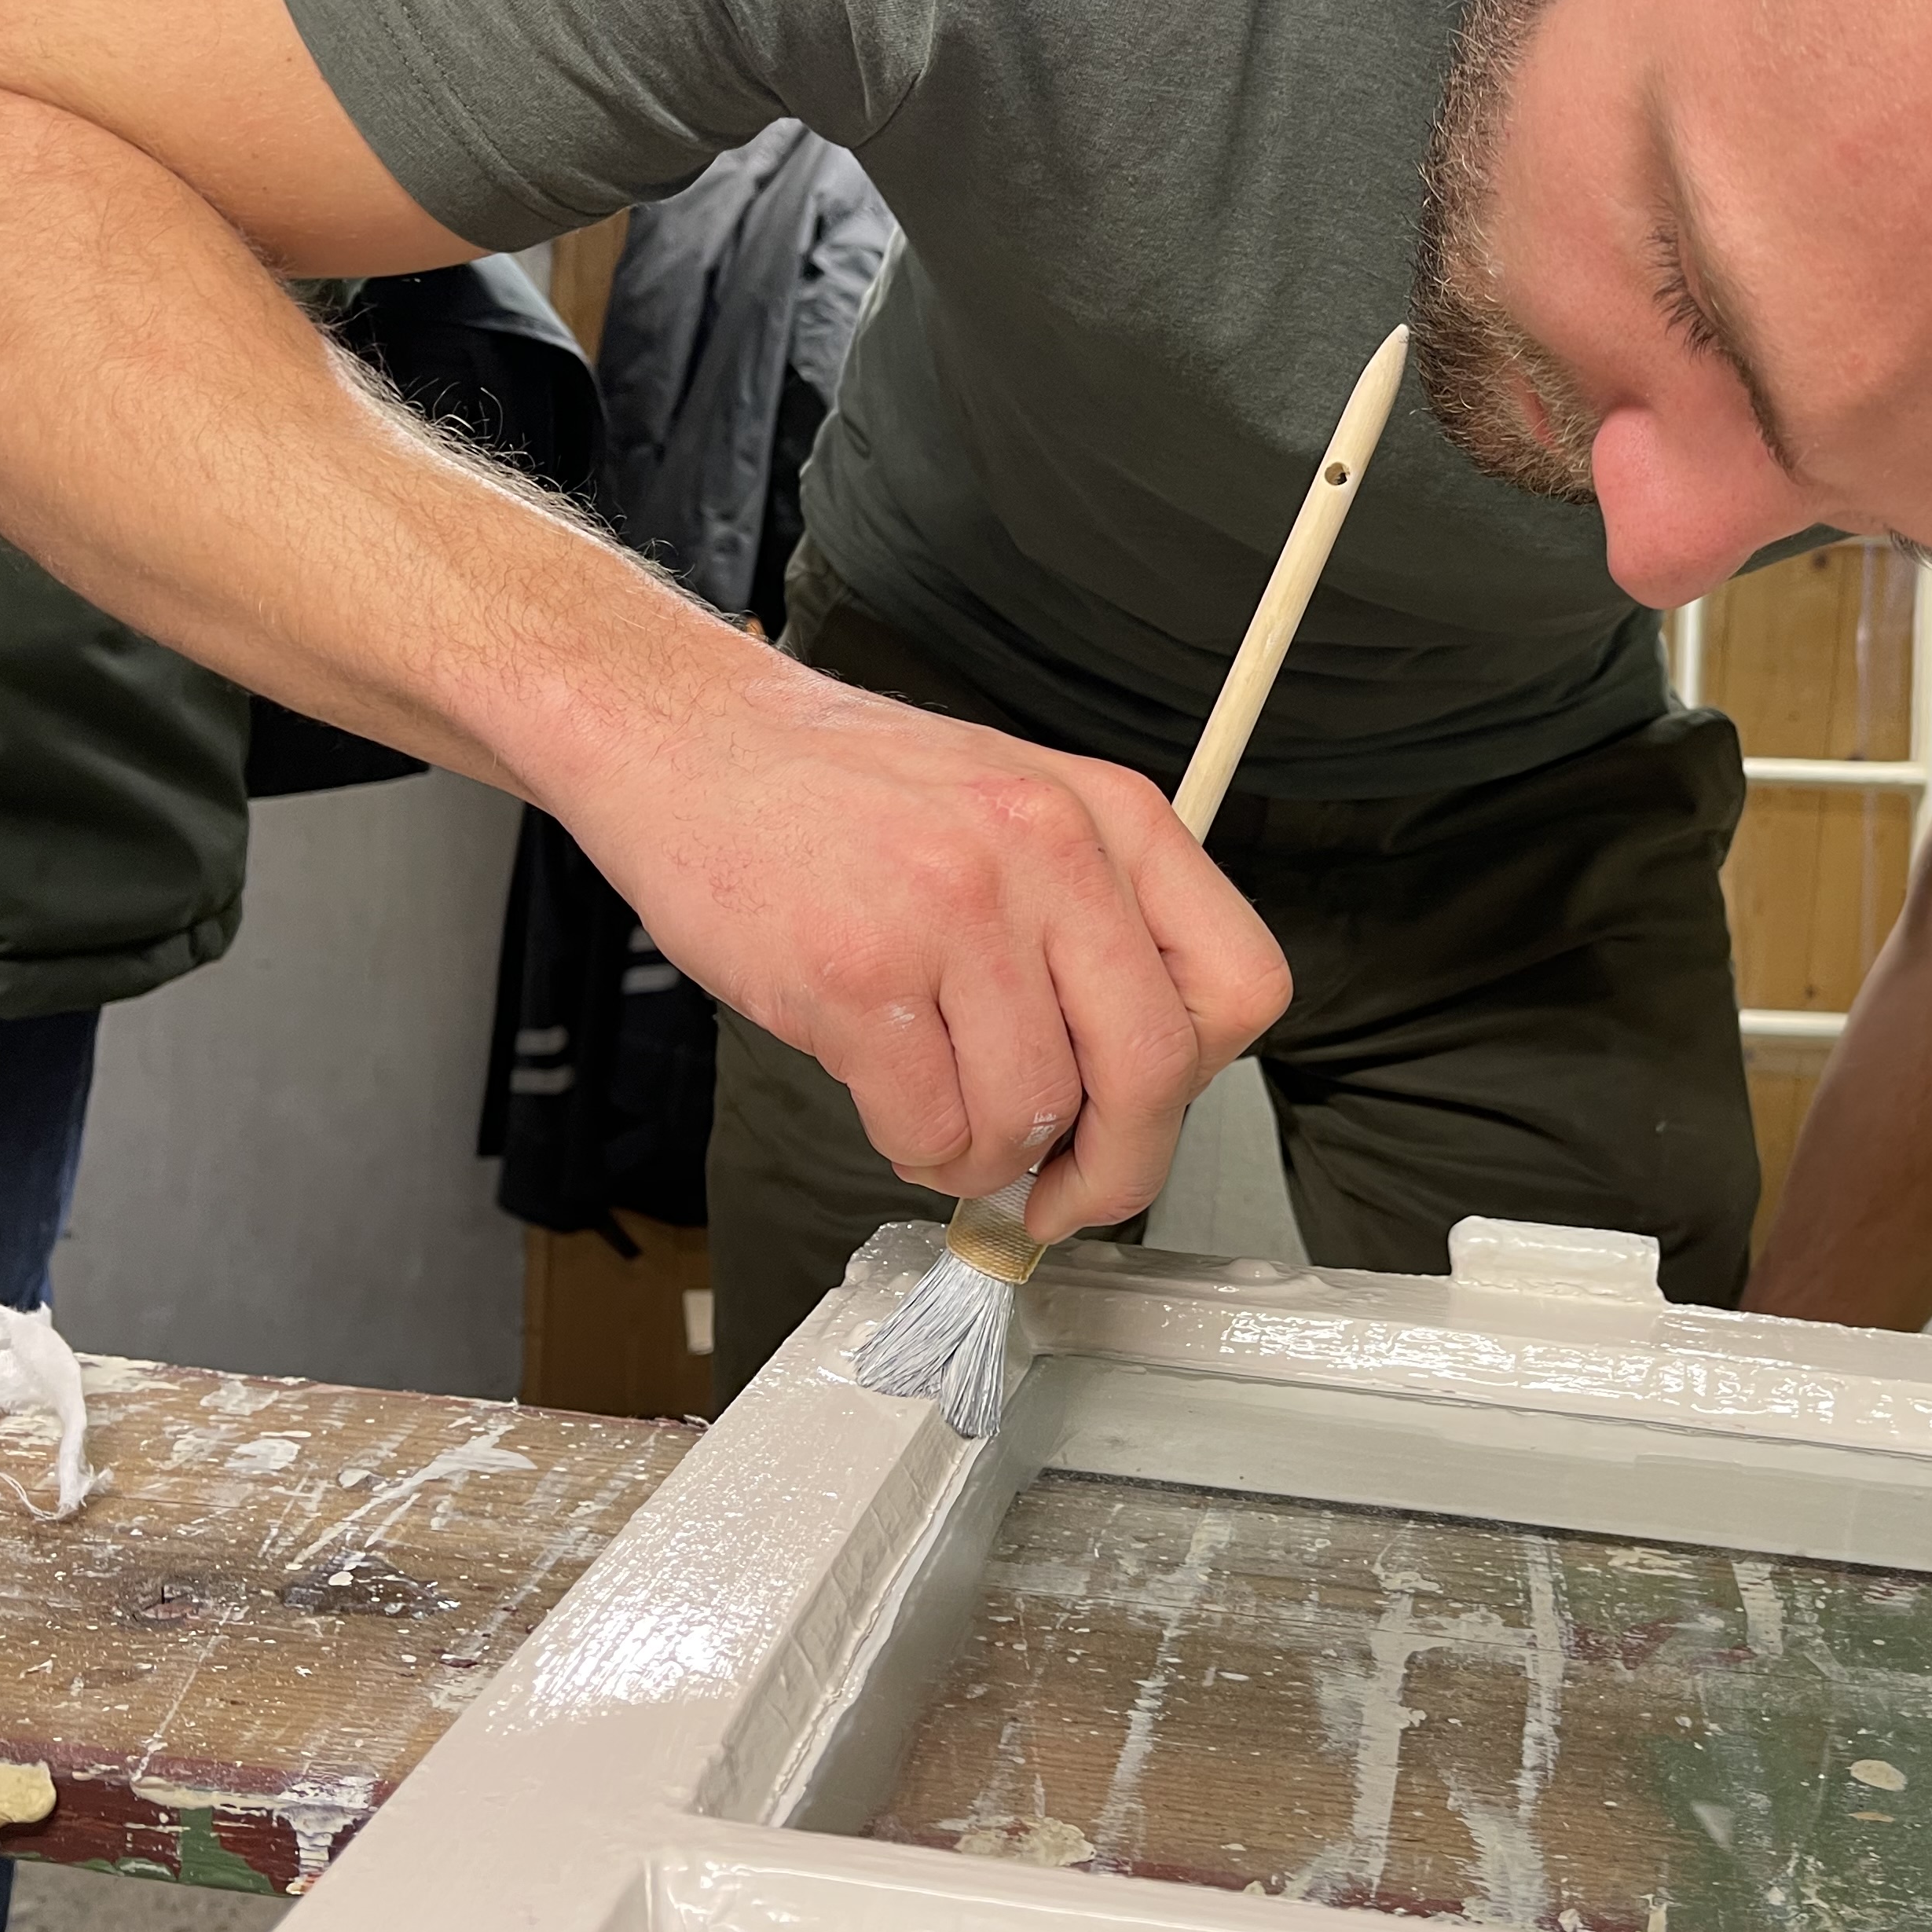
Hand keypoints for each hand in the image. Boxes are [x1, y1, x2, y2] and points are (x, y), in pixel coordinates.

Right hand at [533, 632, 1291, 1241]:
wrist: (687, 735)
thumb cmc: (841, 787)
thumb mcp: (1015, 806)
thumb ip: (1093, 925)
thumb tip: (1134, 1093)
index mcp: (1110, 814)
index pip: (1243, 985)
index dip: (1196, 1080)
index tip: (1141, 1115)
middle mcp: (1050, 851)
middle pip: (1154, 1072)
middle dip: (1113, 1170)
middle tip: (1061, 1195)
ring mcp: (954, 910)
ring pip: (1034, 1117)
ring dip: (986, 1155)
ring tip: (939, 1108)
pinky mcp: (857, 974)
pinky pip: (930, 1130)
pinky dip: (914, 1148)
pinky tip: (889, 1100)